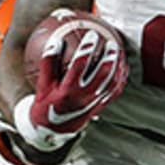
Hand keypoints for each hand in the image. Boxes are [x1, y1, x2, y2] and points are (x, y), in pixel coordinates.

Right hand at [17, 29, 126, 149]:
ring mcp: (94, 103)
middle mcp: (84, 97)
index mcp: (68, 90)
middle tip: (113, 43)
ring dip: (119, 67)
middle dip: (110, 57)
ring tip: (120, 52)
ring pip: (112, 83)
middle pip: (103, 74)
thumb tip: (56, 40)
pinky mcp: (100, 107)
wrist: (52, 130)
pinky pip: (115, 92)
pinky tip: (123, 68)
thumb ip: (48, 63)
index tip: (92, 34)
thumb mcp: (42, 84)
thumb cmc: (46, 103)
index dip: (87, 48)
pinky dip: (121, 79)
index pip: (80, 64)